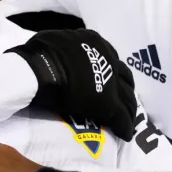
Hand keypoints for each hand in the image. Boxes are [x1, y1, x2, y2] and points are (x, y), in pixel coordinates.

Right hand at [5, 29, 136, 140]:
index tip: (109, 76)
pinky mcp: (109, 104)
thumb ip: (66, 43)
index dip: (110, 68)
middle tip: (123, 97)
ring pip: (129, 99)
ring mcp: (111, 82)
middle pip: (125, 77)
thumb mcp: (56, 38)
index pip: (109, 57)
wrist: (43, 68)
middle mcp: (108, 60)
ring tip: (128, 118)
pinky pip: (122, 118)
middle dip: (126, 87)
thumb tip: (62, 47)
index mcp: (95, 42)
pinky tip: (125, 134)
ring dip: (129, 108)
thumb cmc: (42, 51)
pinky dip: (124, 126)